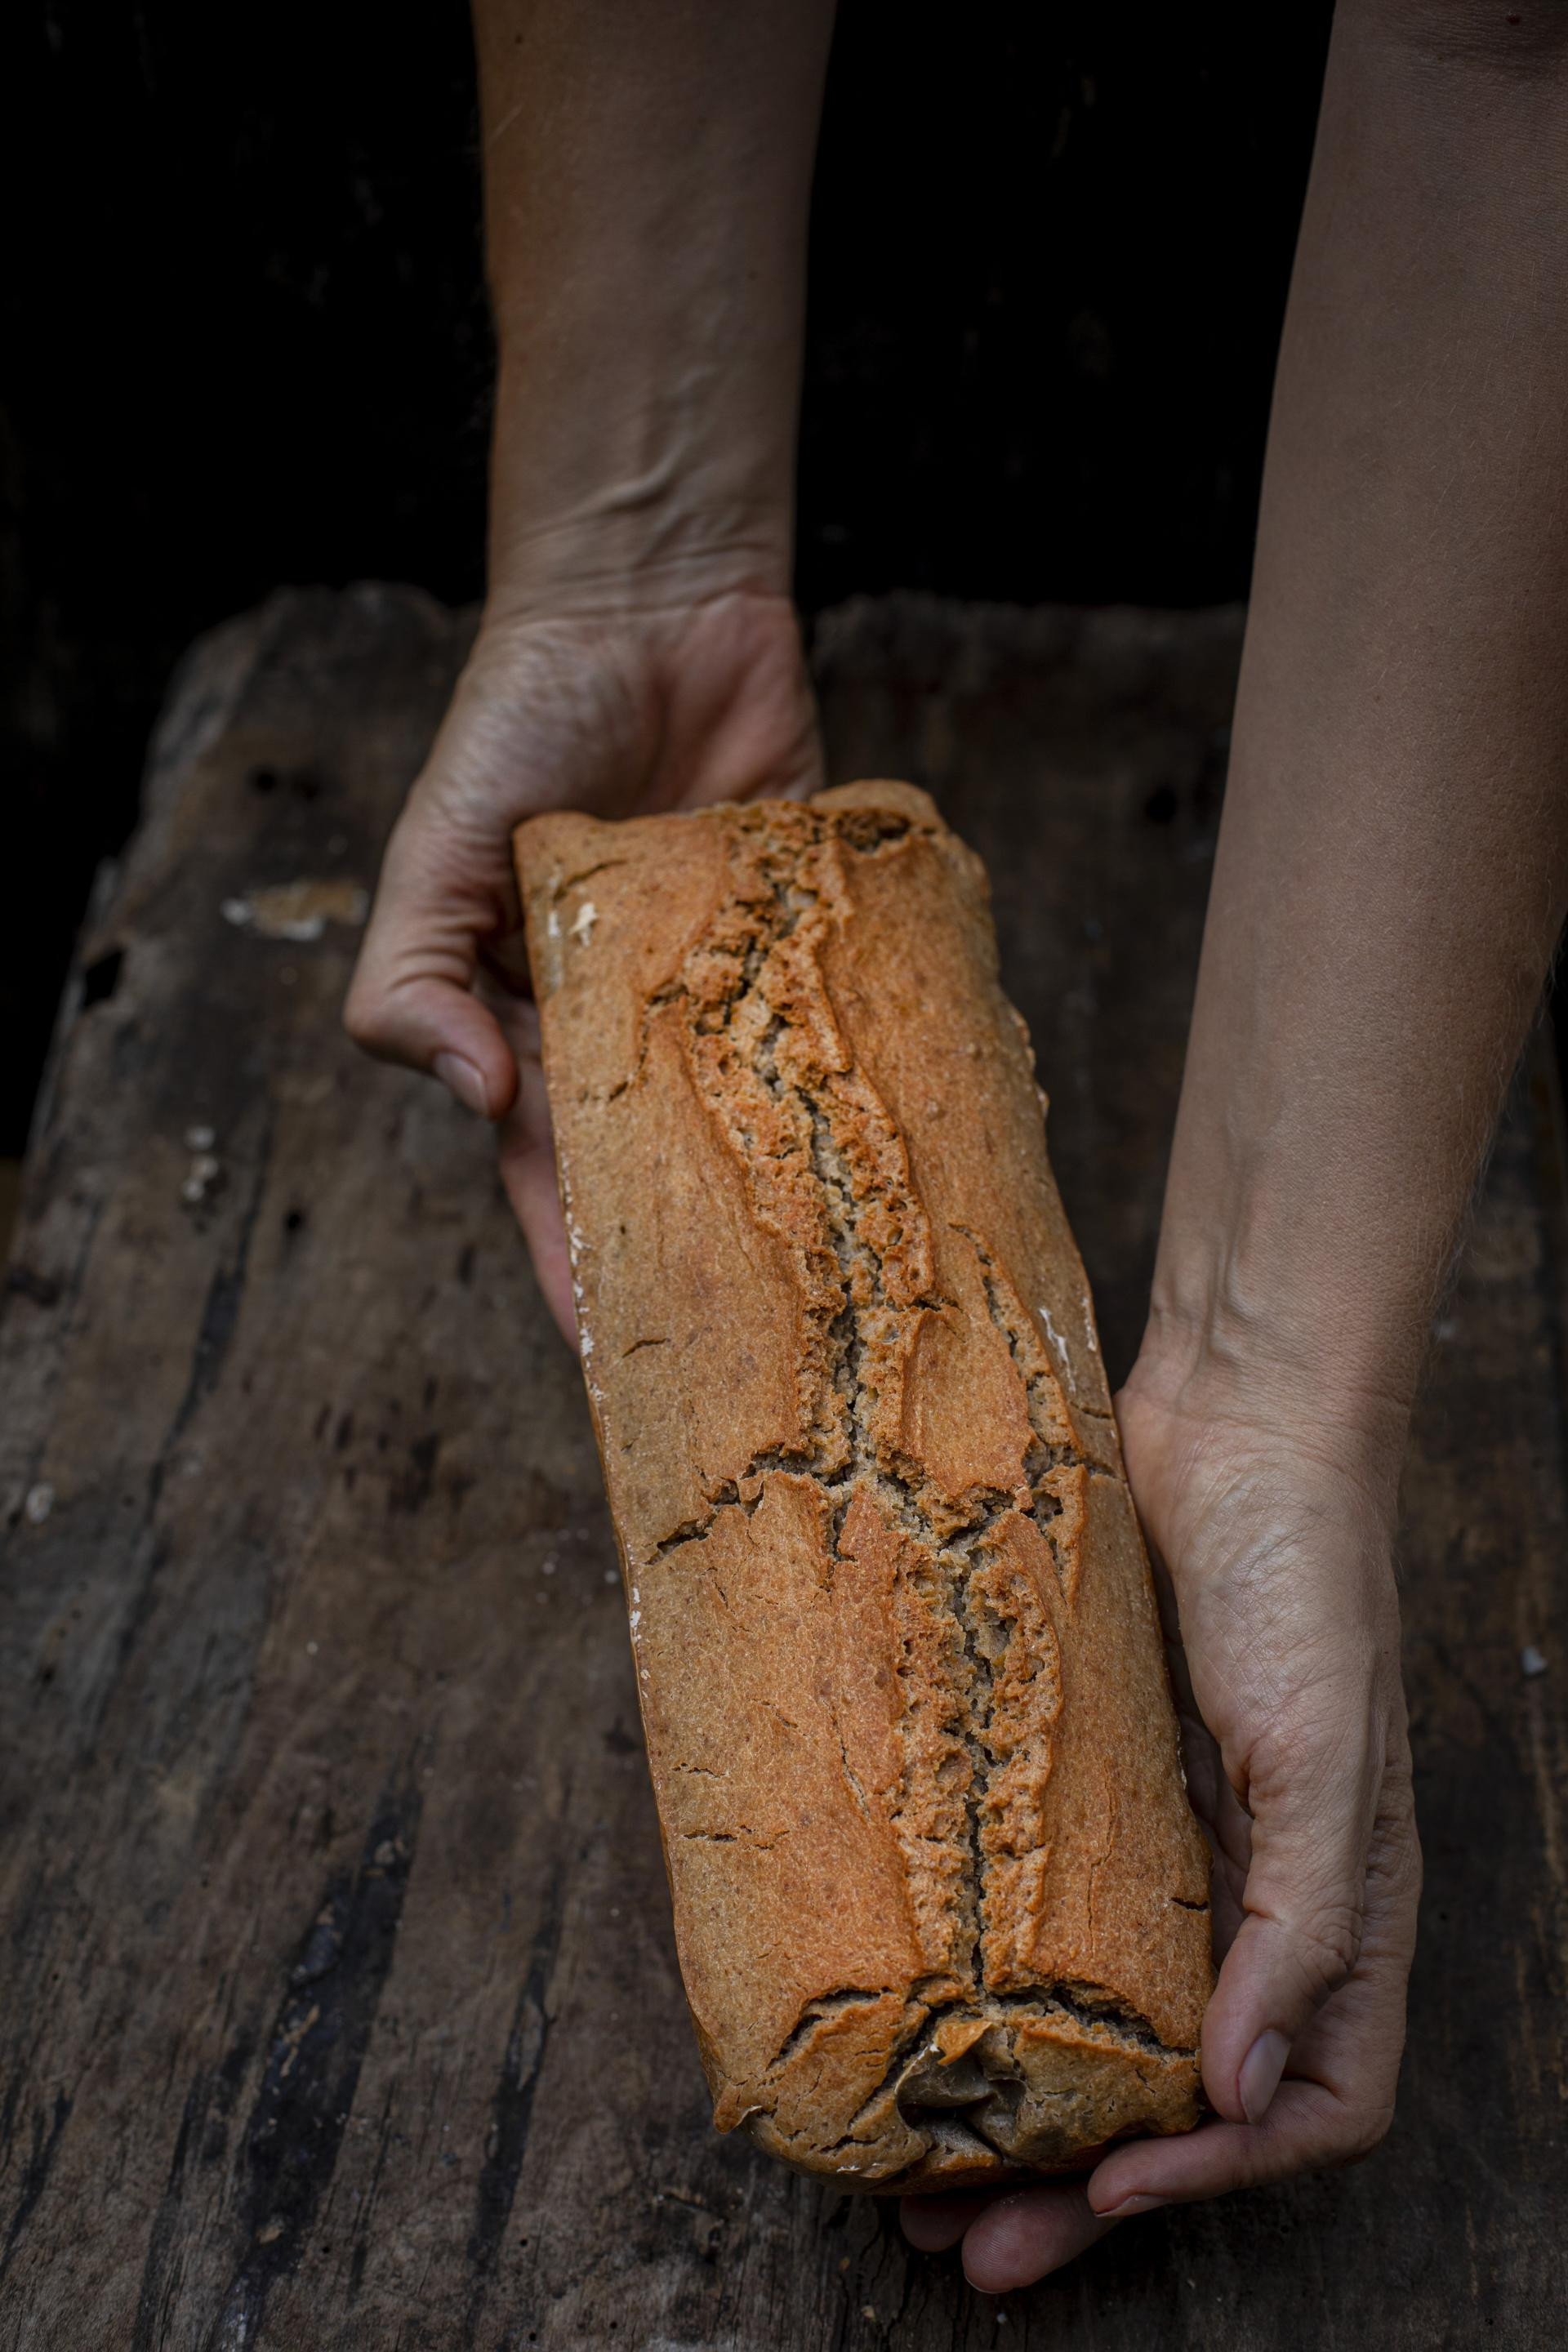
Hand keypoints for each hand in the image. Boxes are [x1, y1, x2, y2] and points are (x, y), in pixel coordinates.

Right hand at [344, 590, 821, 1335]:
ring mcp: (732, 983)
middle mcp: (641, 1026)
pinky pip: (840, 1015)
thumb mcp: (427, 854)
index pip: (557, 1179)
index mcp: (541, 1026)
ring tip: (847, 1286)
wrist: (646, 606)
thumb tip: (477, 1099)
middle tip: (760, 1358)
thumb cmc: (515, 725)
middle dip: (703, 1263)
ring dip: (795, 1189)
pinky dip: (869, 1070)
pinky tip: (910, 1149)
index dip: (580, 1271)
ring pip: (764, 1111)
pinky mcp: (809, 929)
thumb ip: (413, 979)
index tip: (621, 1368)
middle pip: (673, 1173)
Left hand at [902, 1354, 1420, 2289]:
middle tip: (968, 2253)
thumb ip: (1304, 1924)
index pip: (1313, 2102)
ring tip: (914, 2179)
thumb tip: (1242, 2095)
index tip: (1110, 2193)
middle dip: (1085, 2188)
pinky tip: (914, 2016)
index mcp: (1342, 1909)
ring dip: (1019, 2110)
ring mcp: (1167, 1844)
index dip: (1222, 2175)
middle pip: (1181, 2094)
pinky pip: (1042, 1916)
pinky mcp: (1090, 1784)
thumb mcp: (1326, 1753)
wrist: (1230, 1420)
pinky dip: (989, 1986)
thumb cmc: (1304, 1576)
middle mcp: (1256, 1897)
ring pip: (1098, 2022)